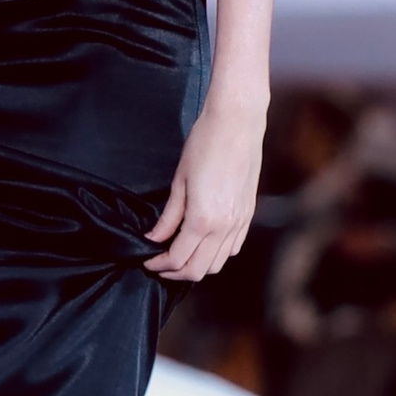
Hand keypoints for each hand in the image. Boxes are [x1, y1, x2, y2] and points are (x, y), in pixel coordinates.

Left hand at [144, 96, 263, 281]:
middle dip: (176, 272)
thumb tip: (155, 237)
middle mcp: (224, 227)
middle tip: (159, 264)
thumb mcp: (180, 181)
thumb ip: (169, 215)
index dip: (159, 264)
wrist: (237, 123)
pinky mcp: (248, 214)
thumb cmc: (205, 144)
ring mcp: (240, 222)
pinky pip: (233, 247)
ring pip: (218, 263)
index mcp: (203, 219)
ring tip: (180, 256)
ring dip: (197, 266)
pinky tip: (203, 243)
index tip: (147, 260)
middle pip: (199, 269)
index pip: (178, 258)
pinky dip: (217, 254)